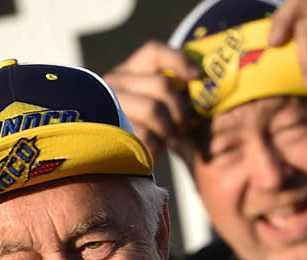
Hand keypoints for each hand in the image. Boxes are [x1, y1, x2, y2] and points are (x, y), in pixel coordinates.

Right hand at [106, 41, 199, 162]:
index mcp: (126, 72)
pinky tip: (154, 151)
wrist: (110, 161)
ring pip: (153, 109)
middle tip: (183, 126)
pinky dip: (157, 146)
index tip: (197, 76)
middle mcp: (113, 83)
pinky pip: (145, 134)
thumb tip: (198, 75)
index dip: (179, 61)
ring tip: (169, 139)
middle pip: (161, 84)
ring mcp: (109, 106)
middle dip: (179, 108)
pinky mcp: (109, 132)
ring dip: (169, 128)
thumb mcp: (151, 103)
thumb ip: (168, 88)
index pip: (154, 52)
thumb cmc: (139, 130)